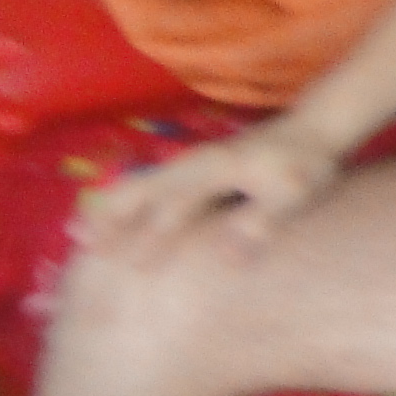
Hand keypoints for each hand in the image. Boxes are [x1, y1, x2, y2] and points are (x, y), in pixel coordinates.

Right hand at [71, 117, 344, 266]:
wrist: (315, 128)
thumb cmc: (306, 164)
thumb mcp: (292, 194)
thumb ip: (260, 221)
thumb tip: (230, 258)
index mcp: (214, 171)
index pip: (175, 208)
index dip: (152, 237)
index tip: (128, 267)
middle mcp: (196, 164)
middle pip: (142, 190)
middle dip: (112, 218)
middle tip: (80, 247)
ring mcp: (194, 163)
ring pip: (141, 185)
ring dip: (111, 207)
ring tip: (80, 232)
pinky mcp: (199, 166)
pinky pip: (153, 183)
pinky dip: (129, 198)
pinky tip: (117, 214)